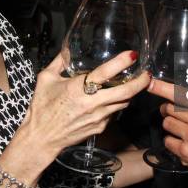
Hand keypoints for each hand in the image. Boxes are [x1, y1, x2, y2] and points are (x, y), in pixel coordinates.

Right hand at [19, 51, 150, 160]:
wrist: (41, 138)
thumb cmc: (41, 108)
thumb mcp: (45, 79)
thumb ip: (59, 61)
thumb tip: (68, 48)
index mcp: (78, 88)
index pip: (106, 72)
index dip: (122, 62)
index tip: (133, 55)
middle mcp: (92, 103)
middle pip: (126, 91)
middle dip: (141, 81)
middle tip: (147, 73)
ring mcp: (99, 117)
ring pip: (124, 103)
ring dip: (131, 93)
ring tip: (135, 83)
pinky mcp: (100, 127)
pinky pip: (115, 113)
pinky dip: (117, 104)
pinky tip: (114, 99)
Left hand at [148, 78, 187, 178]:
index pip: (179, 94)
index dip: (162, 88)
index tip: (150, 82)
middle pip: (169, 109)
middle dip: (170, 108)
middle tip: (178, 111)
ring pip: (166, 124)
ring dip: (172, 124)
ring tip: (184, 126)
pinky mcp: (186, 153)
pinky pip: (167, 141)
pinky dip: (172, 140)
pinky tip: (184, 139)